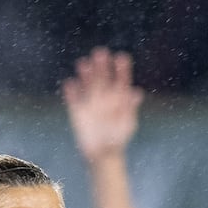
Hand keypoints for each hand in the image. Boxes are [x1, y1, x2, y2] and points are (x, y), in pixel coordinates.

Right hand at [63, 47, 142, 162]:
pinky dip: (71, 92)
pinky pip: (73, 99)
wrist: (103, 155)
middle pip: (103, 76)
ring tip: (83, 63)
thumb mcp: (127, 124)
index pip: (121, 79)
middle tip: (100, 52)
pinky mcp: (77, 111)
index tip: (121, 57)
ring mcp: (90, 102)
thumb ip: (130, 108)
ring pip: (87, 83)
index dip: (122, 68)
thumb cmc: (118, 139)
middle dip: (101, 65)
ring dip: (85, 73)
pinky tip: (70, 84)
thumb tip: (137, 93)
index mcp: (119, 98)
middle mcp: (104, 96)